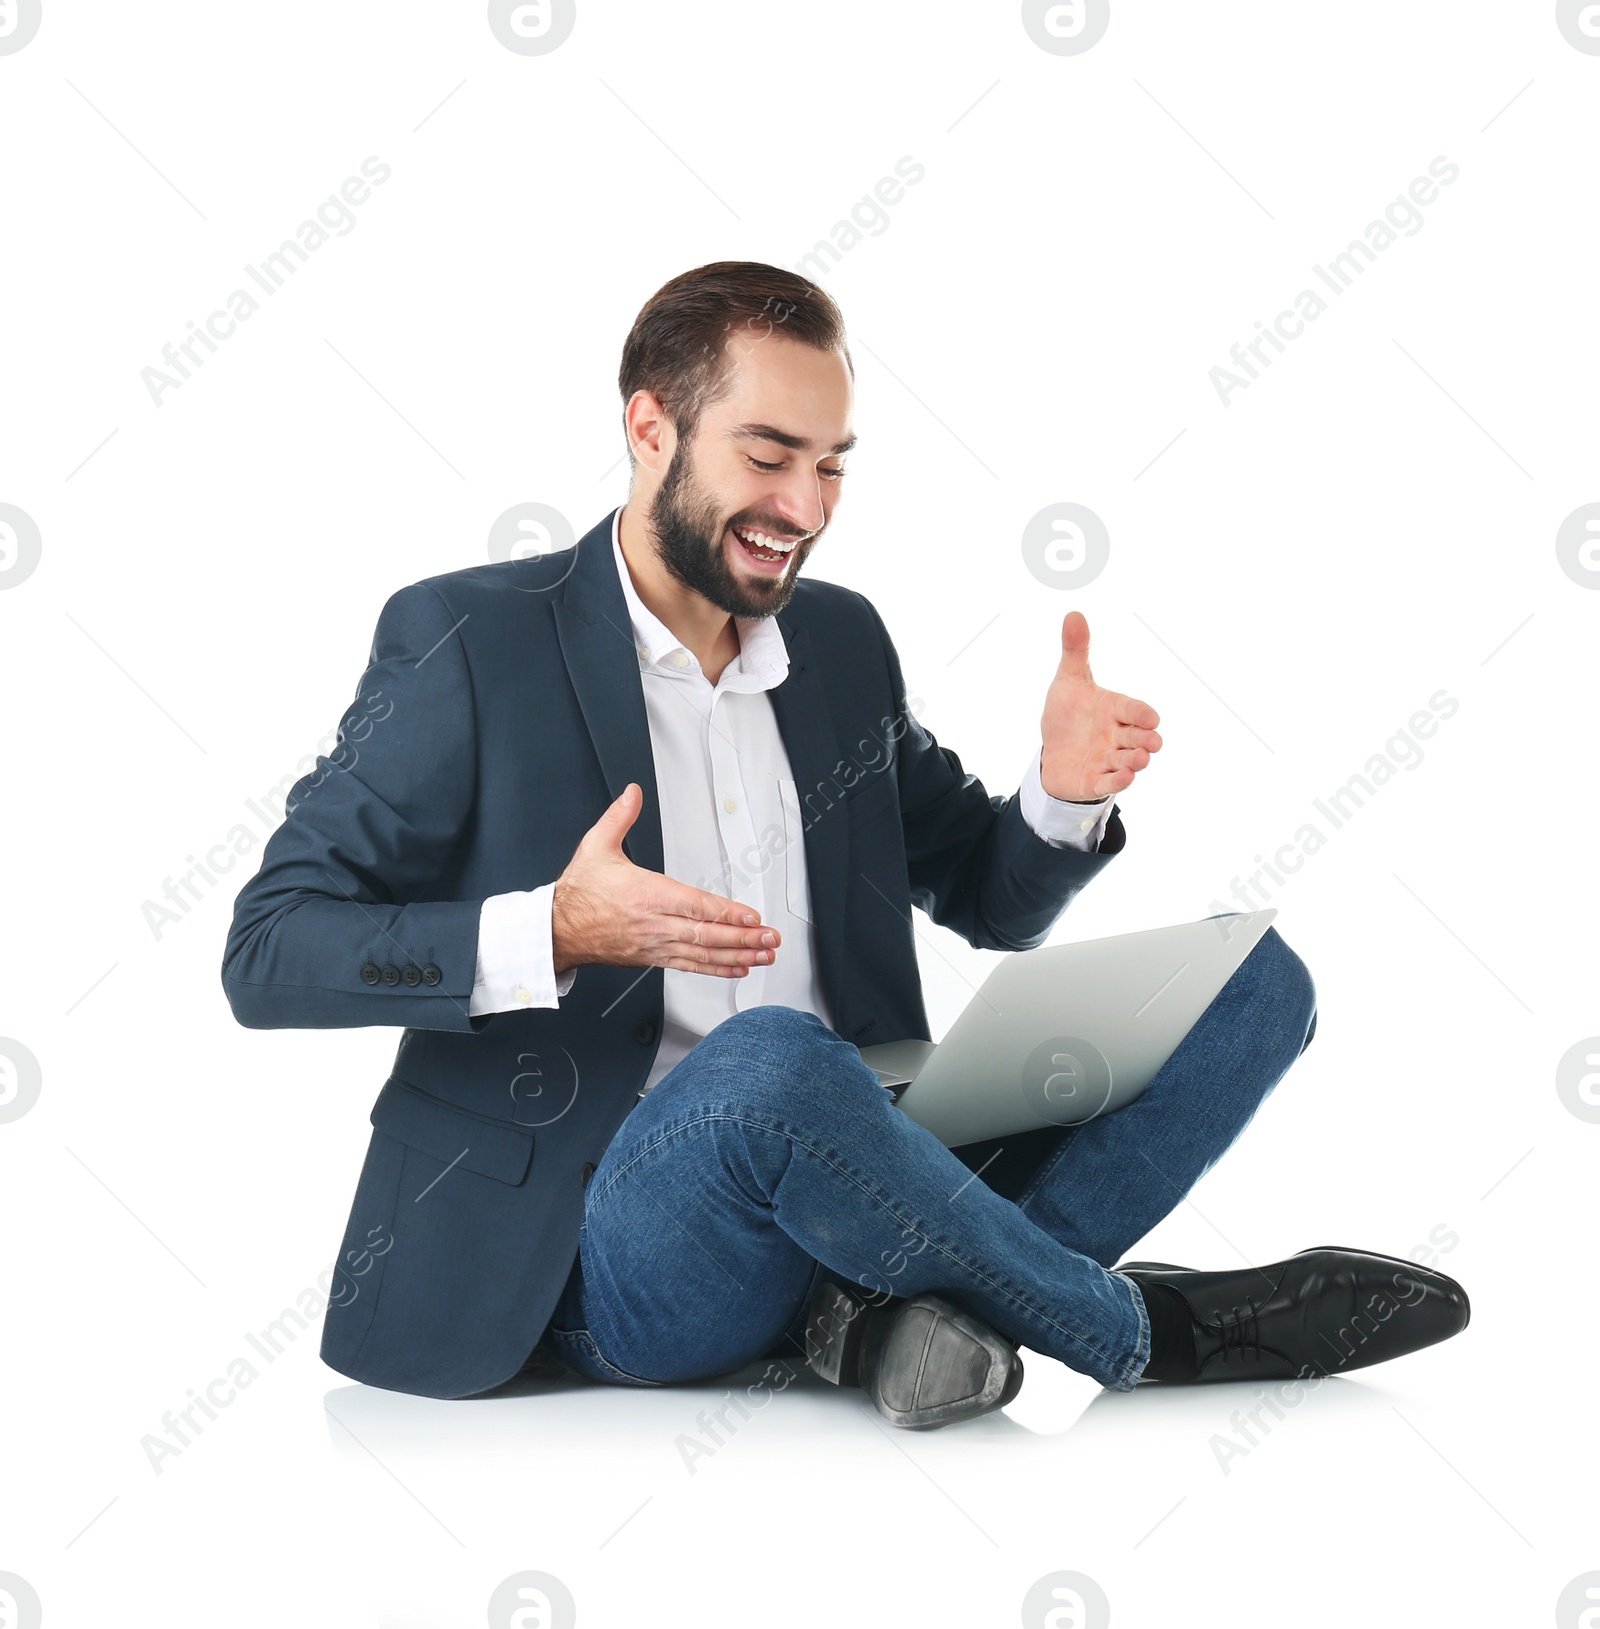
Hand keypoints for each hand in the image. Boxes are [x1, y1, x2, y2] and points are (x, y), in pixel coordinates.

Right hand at [551, 783, 780, 977]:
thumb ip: (619, 817)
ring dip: (737, 956)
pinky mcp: (652, 958)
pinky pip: (689, 965)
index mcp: (645, 894)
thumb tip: (632, 793)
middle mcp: (654, 923)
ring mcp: (655, 944)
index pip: (694, 905)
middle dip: (743, 938)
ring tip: (764, 955)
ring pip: (702, 953)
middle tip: (771, 938)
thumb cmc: (579, 892)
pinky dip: (716, 968)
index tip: (751, 916)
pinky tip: (738, 968)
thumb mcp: (596, 846)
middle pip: (705, 934)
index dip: (725, 913)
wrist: (558, 930)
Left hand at [1039, 611, 1161, 801]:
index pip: (1133, 710)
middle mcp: (1116, 736)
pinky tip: (1125, 778)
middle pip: (1136, 737)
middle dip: (1145, 740)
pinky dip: (1117, 782)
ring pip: (1127, 761)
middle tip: (1153, 741)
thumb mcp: (1069, 681)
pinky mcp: (1095, 781)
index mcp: (1114, 710)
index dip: (1142, 714)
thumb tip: (1073, 614)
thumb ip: (1075, 651)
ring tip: (1140, 760)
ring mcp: (1108, 760)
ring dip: (1135, 761)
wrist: (1052, 751)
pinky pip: (1108, 783)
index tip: (1151, 718)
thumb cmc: (1068, 715)